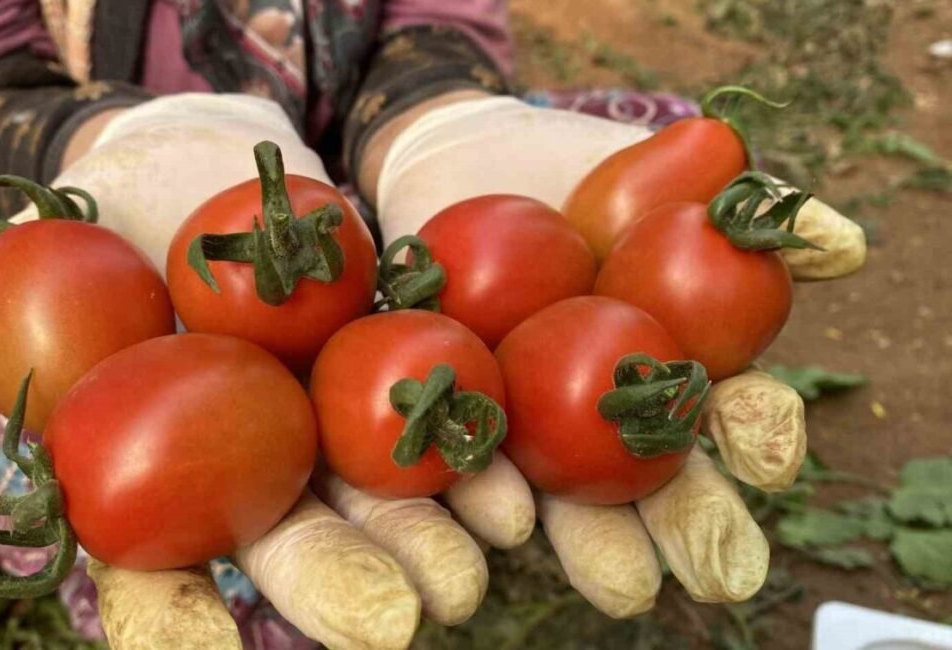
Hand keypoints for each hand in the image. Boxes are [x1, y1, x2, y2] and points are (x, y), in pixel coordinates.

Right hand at [0, 93, 511, 648]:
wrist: (205, 174)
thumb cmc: (97, 232)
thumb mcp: (17, 268)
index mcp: (162, 483)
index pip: (160, 572)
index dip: (174, 616)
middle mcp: (254, 479)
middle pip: (299, 544)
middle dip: (342, 583)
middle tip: (396, 626)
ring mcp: (333, 435)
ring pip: (386, 500)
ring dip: (433, 537)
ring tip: (475, 572)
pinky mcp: (400, 377)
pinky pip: (448, 425)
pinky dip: (482, 458)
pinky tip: (518, 489)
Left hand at [371, 95, 865, 615]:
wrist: (457, 168)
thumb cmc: (575, 172)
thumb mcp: (663, 175)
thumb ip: (747, 211)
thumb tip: (842, 245)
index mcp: (678, 369)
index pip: (733, 414)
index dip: (760, 435)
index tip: (770, 458)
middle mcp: (614, 419)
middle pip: (660, 484)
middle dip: (687, 526)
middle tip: (716, 574)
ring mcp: (535, 432)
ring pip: (569, 500)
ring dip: (595, 541)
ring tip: (620, 580)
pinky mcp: (455, 427)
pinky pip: (469, 466)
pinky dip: (485, 495)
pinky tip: (500, 516)